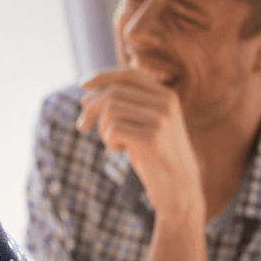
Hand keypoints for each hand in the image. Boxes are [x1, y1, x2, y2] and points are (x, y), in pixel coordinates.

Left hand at [77, 68, 202, 219]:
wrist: (179, 185)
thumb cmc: (155, 154)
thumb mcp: (140, 126)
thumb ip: (120, 109)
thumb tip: (85, 98)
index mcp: (166, 95)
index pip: (128, 75)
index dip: (102, 77)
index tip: (82, 85)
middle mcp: (165, 103)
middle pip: (113, 93)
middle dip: (91, 110)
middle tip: (81, 127)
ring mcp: (160, 119)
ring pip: (110, 111)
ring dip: (103, 129)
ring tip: (115, 143)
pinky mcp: (152, 138)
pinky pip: (112, 130)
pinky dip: (109, 141)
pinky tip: (122, 151)